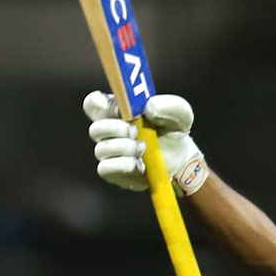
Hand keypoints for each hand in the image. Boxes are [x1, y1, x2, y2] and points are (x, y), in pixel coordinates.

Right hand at [84, 91, 207, 195]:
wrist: (182, 158)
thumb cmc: (173, 130)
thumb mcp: (180, 113)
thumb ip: (169, 105)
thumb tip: (149, 108)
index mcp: (118, 111)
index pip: (93, 103)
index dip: (101, 104)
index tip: (121, 109)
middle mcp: (109, 131)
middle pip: (95, 128)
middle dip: (116, 129)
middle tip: (136, 130)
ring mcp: (110, 153)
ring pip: (101, 149)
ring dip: (124, 147)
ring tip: (144, 147)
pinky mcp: (114, 172)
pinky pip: (105, 168)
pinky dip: (123, 165)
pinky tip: (140, 164)